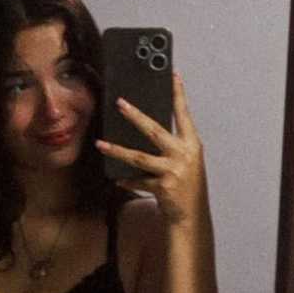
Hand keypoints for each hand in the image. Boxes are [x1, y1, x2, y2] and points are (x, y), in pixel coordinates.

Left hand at [95, 73, 208, 225]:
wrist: (192, 216)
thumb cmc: (188, 187)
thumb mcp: (187, 163)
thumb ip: (172, 147)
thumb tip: (146, 130)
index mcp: (192, 146)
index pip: (184, 115)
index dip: (179, 95)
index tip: (173, 76)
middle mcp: (184, 156)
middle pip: (155, 130)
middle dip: (135, 116)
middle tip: (120, 103)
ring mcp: (173, 171)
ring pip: (138, 157)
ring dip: (117, 150)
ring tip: (100, 144)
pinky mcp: (162, 187)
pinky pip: (138, 180)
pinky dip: (127, 180)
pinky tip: (117, 179)